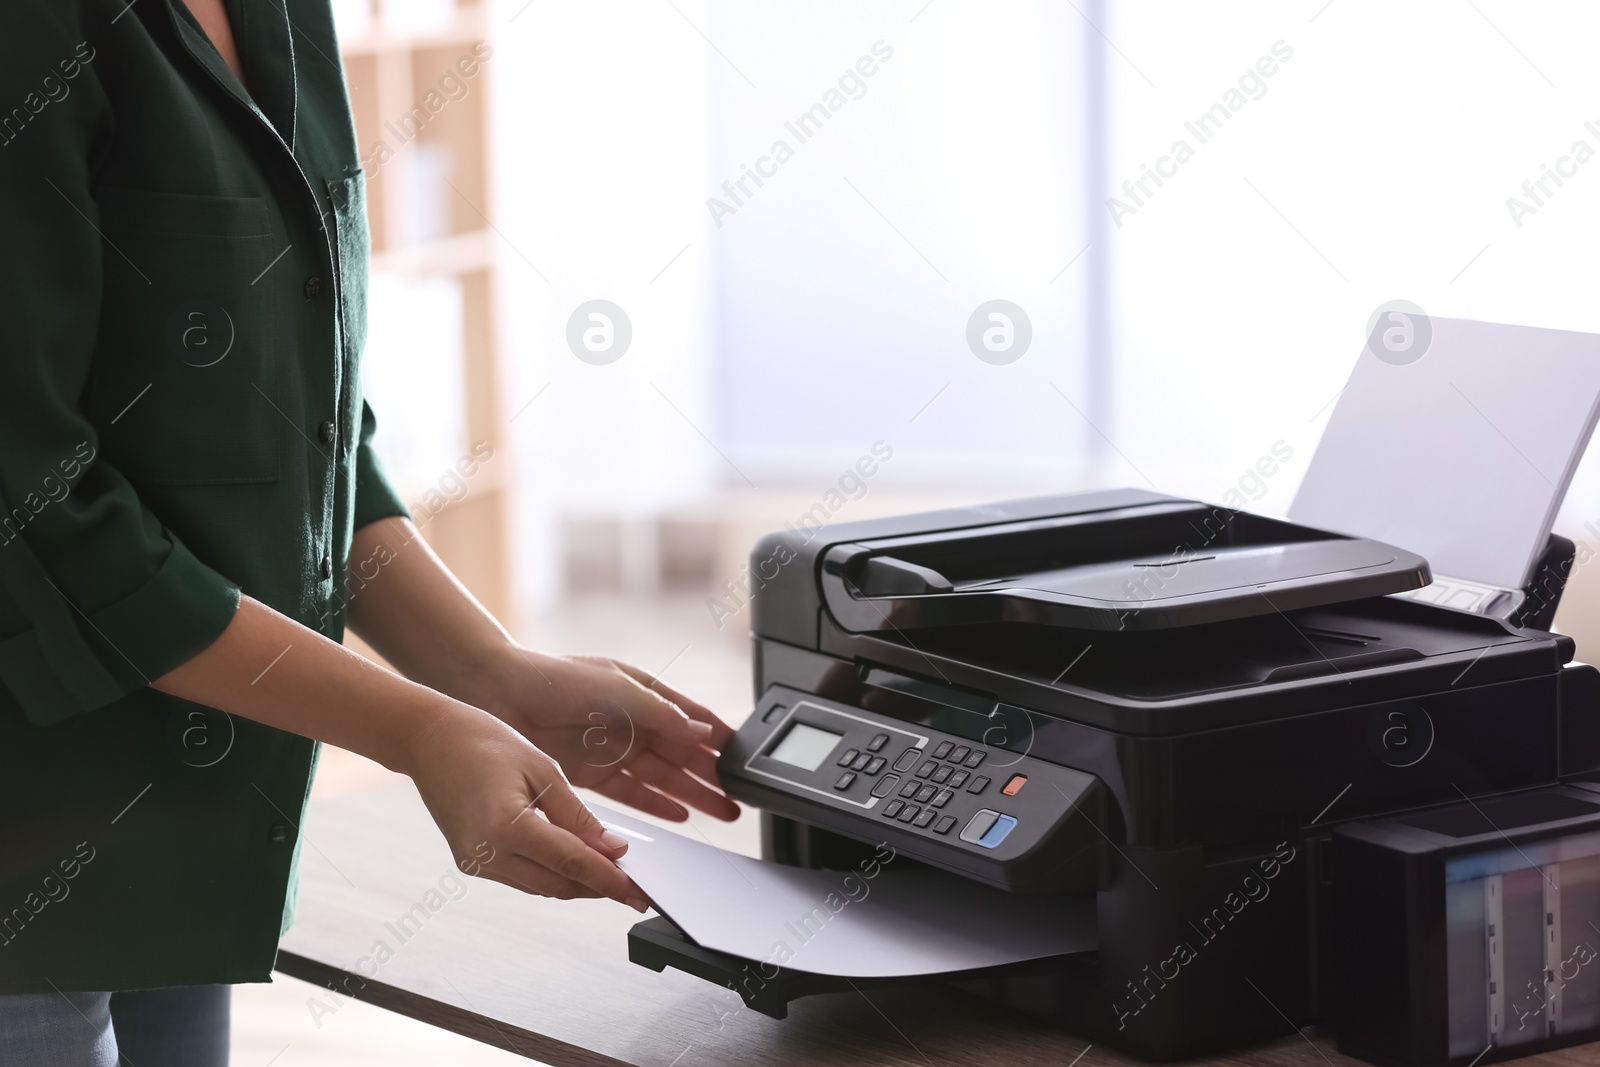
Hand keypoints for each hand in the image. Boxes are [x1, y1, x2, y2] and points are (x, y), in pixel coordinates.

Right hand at [401, 696, 651, 909]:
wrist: (428, 739)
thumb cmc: (482, 741)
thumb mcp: (543, 770)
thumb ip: (578, 816)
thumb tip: (611, 849)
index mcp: (505, 828)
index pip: (572, 864)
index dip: (610, 880)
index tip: (638, 890)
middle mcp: (486, 854)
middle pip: (558, 884)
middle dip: (598, 887)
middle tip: (633, 887)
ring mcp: (474, 863)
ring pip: (540, 886)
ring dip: (576, 883)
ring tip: (611, 875)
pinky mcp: (470, 862)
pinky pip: (521, 877)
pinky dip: (550, 873)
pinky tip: (573, 863)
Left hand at [471, 649, 739, 822]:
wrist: (499, 695)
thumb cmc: (554, 679)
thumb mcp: (617, 689)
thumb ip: (662, 714)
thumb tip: (703, 734)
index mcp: (645, 693)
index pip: (694, 720)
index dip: (721, 740)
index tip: (745, 760)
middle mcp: (633, 722)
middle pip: (684, 755)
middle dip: (713, 777)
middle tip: (739, 799)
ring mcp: (613, 749)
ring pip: (664, 778)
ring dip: (693, 795)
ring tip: (721, 814)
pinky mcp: (592, 773)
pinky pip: (633, 793)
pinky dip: (657, 805)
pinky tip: (679, 816)